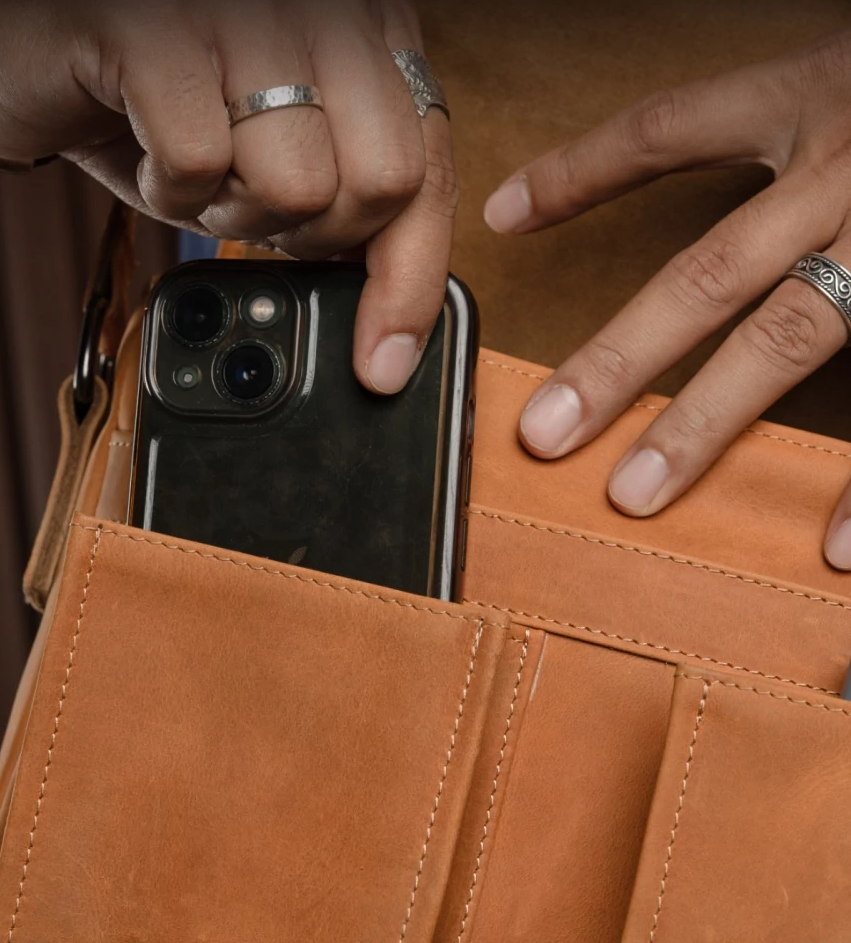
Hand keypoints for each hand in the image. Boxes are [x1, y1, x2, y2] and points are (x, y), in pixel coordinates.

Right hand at [0, 0, 456, 393]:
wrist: (36, 60)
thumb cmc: (164, 116)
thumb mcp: (273, 172)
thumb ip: (344, 221)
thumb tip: (393, 335)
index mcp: (371, 40)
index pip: (429, 174)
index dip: (412, 281)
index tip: (382, 363)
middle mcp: (324, 11)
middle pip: (379, 183)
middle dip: (312, 234)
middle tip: (253, 209)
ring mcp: (241, 10)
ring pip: (295, 180)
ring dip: (233, 211)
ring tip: (198, 171)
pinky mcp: (155, 28)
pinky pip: (200, 159)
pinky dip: (171, 189)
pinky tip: (150, 152)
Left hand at [484, 32, 850, 569]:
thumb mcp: (824, 75)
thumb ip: (710, 132)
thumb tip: (547, 189)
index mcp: (807, 102)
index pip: (664, 131)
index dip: (576, 172)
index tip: (501, 223)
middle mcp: (845, 175)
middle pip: (711, 270)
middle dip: (622, 356)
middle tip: (546, 431)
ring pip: (793, 337)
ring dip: (710, 420)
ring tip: (639, 494)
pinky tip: (830, 544)